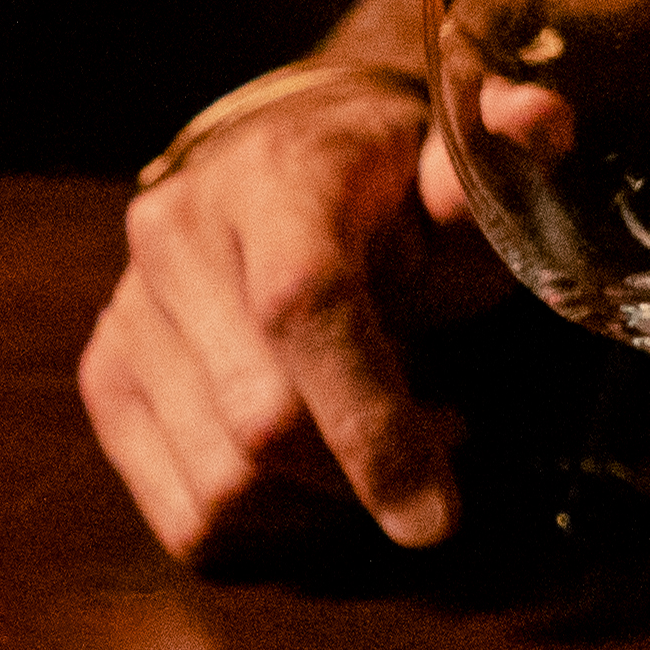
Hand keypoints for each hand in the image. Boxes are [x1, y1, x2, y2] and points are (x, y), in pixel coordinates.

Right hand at [77, 71, 508, 563]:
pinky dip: (273, 529)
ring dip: (327, 501)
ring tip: (390, 439)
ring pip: (222, 486)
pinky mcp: (108, 379)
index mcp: (273, 180)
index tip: (438, 518)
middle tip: (450, 430)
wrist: (283, 162)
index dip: (372, 423)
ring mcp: (128, 313)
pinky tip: (325, 478)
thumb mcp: (460, 164)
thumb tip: (540, 121)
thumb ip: (503, 147)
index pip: (303, 310)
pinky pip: (187, 515)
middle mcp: (175, 238)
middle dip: (368, 467)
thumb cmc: (395, 183)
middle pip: (260, 422)